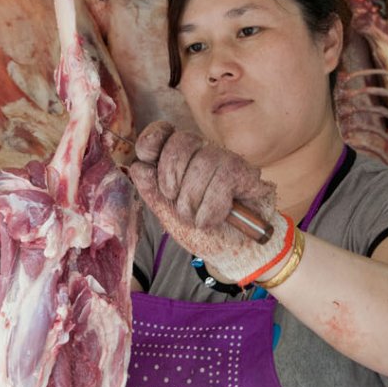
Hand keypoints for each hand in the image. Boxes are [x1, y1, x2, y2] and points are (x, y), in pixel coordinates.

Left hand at [126, 122, 285, 284]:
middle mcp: (205, 154)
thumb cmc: (202, 232)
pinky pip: (224, 178)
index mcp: (182, 160)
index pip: (164, 133)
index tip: (145, 156)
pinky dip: (212, 207)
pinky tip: (213, 220)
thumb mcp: (168, 215)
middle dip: (171, 178)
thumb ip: (152, 191)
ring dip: (193, 201)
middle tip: (179, 206)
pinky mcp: (248, 173)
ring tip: (199, 220)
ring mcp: (228, 161)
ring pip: (203, 162)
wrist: (235, 253)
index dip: (151, 140)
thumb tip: (138, 166)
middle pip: (181, 142)